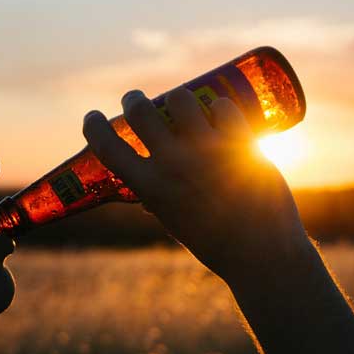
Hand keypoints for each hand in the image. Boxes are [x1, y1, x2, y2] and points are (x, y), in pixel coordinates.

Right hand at [82, 87, 311, 279]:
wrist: (261, 254)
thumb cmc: (215, 244)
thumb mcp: (176, 223)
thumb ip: (161, 203)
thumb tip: (147, 196)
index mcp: (150, 188)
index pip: (107, 147)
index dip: (94, 126)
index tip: (92, 117)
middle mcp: (173, 165)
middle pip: (141, 112)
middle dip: (133, 99)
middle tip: (136, 100)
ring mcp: (207, 151)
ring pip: (181, 100)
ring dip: (178, 99)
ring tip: (183, 105)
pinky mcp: (240, 144)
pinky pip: (223, 107)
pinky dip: (220, 107)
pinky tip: (221, 113)